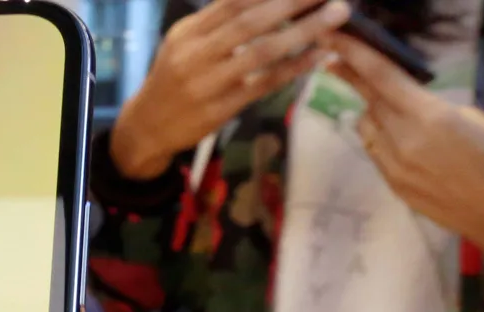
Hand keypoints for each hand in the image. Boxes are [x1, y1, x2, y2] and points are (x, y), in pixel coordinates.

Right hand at [110, 0, 349, 179]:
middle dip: (293, 1)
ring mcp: (207, 84)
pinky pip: (265, 84)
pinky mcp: (220, 109)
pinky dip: (295, 68)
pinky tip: (320, 56)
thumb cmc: (174, 79)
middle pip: (250, 21)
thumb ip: (217, 20)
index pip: (233, 1)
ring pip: (261, 52)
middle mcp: (195, 54)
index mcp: (188, 32)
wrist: (146, 127)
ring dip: (304, 31)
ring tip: (336, 14)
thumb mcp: (184, 43)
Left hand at [330, 35, 483, 262]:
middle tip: (338, 61)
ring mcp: (394, 169)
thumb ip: (432, 109)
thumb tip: (410, 106)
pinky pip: (376, 153)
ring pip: (367, 129)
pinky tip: (396, 134)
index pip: (380, 78)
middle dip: (354, 79)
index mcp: (428, 117)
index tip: (331, 42)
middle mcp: (402, 142)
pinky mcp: (394, 188)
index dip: (353, 55)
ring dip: (371, 111)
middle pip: (369, 102)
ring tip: (382, 102)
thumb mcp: (474, 119)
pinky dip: (380, 137)